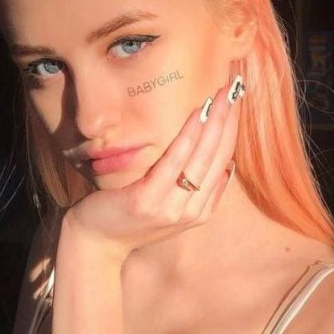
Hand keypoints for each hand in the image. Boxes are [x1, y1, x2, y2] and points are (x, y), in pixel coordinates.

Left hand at [63, 75, 244, 263]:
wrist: (96, 244)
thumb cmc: (129, 221)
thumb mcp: (170, 208)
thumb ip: (198, 193)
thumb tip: (226, 167)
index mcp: (200, 212)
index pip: (224, 163)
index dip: (232, 132)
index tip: (236, 103)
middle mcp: (190, 212)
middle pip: (218, 158)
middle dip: (228, 121)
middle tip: (235, 89)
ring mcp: (171, 209)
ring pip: (202, 158)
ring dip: (214, 123)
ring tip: (222, 95)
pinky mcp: (148, 201)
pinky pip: (174, 163)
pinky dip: (188, 137)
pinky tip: (197, 114)